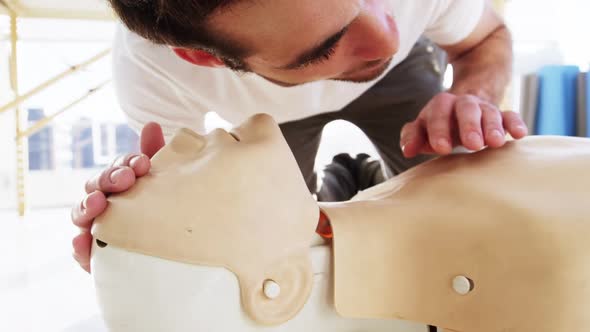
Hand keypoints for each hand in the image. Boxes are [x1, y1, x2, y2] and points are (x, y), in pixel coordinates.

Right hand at [71, 122, 164, 272]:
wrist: (175, 256)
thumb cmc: (165, 212)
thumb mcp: (164, 185)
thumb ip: (155, 156)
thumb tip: (152, 124)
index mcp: (122, 185)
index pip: (117, 169)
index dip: (127, 164)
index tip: (143, 164)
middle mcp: (106, 204)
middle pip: (97, 186)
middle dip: (109, 180)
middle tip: (126, 180)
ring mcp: (97, 229)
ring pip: (82, 214)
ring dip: (87, 206)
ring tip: (98, 204)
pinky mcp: (95, 257)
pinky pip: (82, 252)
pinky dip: (80, 246)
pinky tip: (82, 241)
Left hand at [400, 93, 527, 157]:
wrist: (462, 107)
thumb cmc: (439, 126)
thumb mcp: (423, 128)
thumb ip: (412, 136)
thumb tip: (407, 150)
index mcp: (441, 105)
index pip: (438, 113)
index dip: (439, 130)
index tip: (442, 148)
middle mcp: (463, 104)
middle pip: (467, 109)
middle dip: (469, 126)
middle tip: (472, 145)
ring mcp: (484, 109)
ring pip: (490, 112)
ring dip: (493, 127)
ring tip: (495, 143)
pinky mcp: (501, 116)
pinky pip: (510, 115)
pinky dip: (515, 123)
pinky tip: (520, 134)